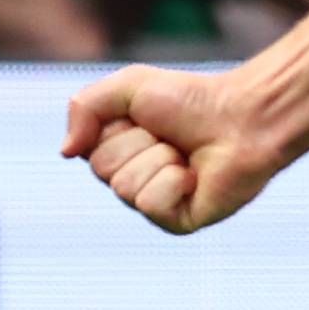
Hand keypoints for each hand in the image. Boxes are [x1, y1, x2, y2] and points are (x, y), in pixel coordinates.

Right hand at [64, 60, 286, 234]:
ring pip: (125, 188)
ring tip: (185, 154)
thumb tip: (65, 153)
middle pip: (103, 169)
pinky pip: (151, 204)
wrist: (242, 117)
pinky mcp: (176, 222)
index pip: (87, 150)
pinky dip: (173, 181)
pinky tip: (195, 175)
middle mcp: (130, 181)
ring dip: (159, 159)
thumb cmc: (192, 101)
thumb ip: (84, 107)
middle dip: (138, 142)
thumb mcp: (128, 87)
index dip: (115, 127)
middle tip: (170, 135)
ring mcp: (152, 204)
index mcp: (117, 153)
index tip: (146, 116)